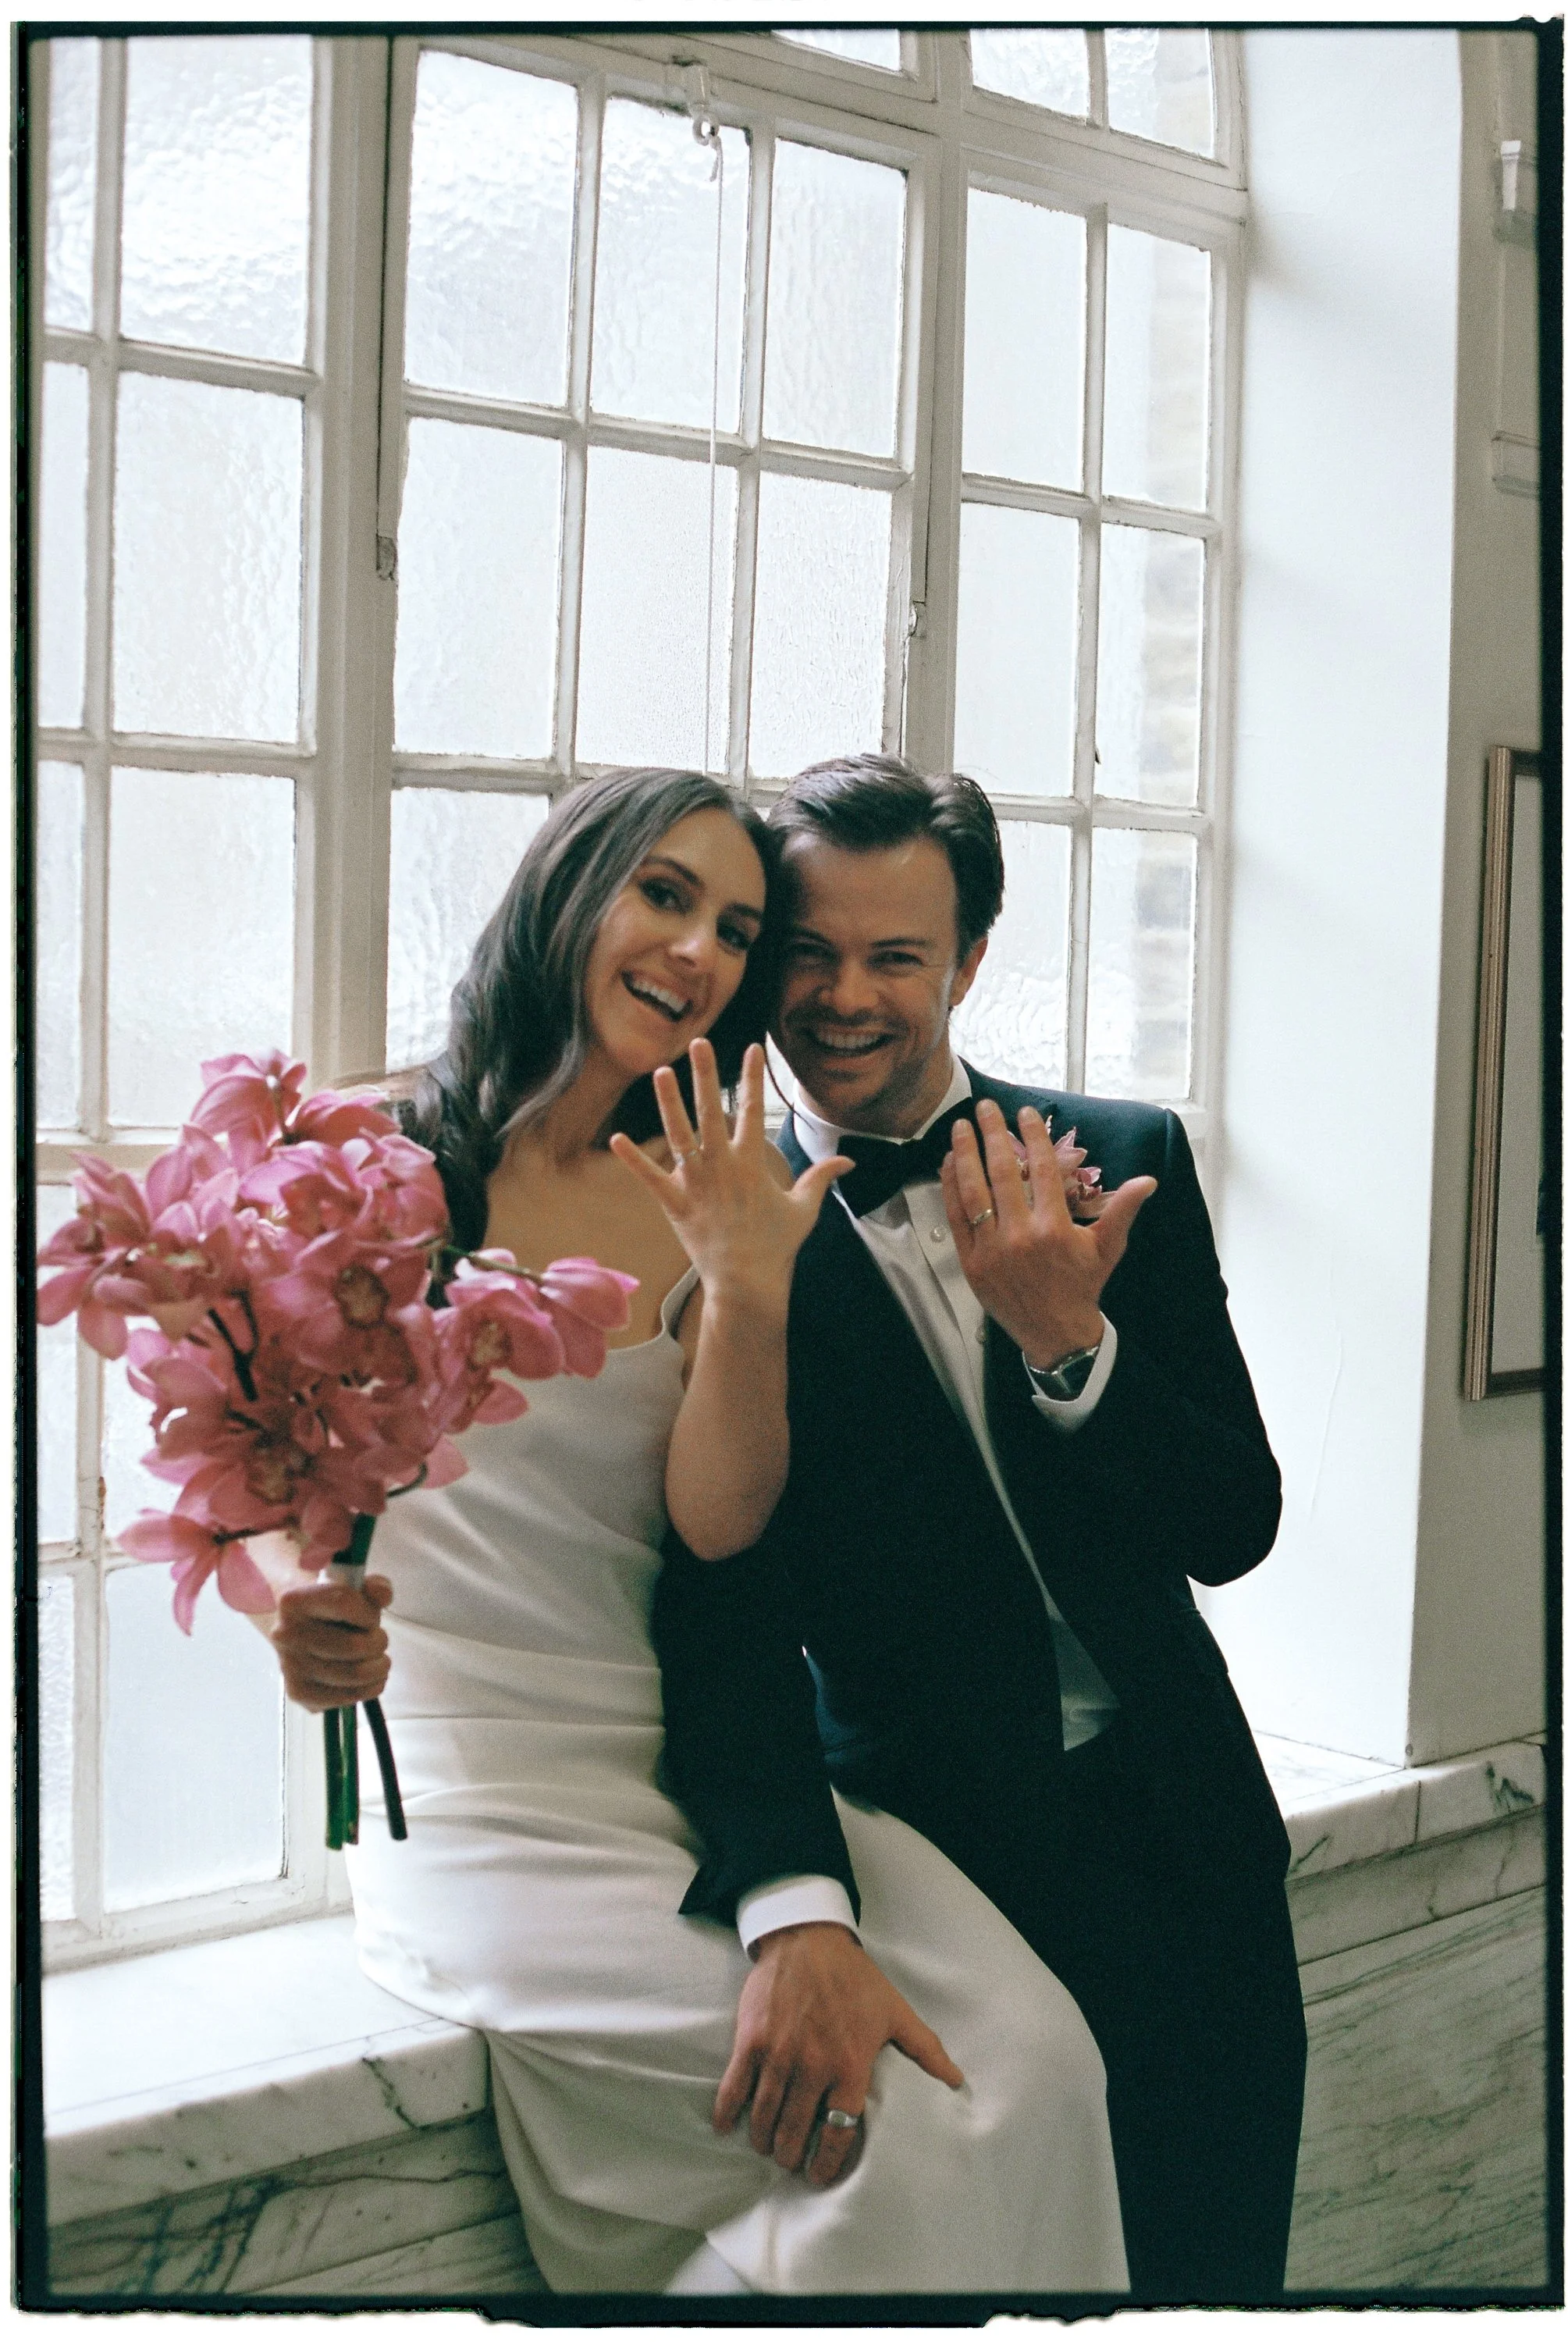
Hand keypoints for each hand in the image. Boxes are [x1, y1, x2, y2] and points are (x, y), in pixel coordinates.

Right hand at [271, 1573, 392, 1711]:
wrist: (301, 1627)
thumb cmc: (330, 1607)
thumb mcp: (351, 1586)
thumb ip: (372, 1586)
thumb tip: (383, 1595)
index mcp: (293, 1600)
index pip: (343, 1603)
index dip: (369, 1612)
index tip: (373, 1616)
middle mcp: (285, 1634)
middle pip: (353, 1646)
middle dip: (378, 1642)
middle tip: (379, 1640)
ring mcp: (290, 1666)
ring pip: (354, 1674)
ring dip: (378, 1667)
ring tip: (378, 1659)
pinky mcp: (298, 1692)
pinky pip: (346, 1697)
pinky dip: (369, 1688)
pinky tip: (371, 1678)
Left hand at [608, 1040, 850, 1321]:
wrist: (748, 1281)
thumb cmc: (777, 1245)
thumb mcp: (805, 1209)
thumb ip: (822, 1178)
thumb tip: (849, 1160)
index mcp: (752, 1162)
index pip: (752, 1109)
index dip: (753, 1076)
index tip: (752, 1048)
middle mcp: (722, 1166)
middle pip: (711, 1111)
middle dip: (706, 1074)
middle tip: (698, 1043)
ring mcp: (696, 1183)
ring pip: (679, 1135)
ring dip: (669, 1102)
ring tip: (660, 1072)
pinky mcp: (675, 1204)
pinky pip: (651, 1178)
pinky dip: (634, 1160)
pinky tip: (617, 1138)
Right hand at [714, 1923, 963, 2188]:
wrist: (808, 1938)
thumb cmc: (856, 1977)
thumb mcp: (896, 2012)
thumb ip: (925, 2050)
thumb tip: (956, 2081)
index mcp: (850, 2066)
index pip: (838, 2132)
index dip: (825, 2163)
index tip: (818, 2176)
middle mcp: (813, 2066)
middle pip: (794, 2132)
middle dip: (789, 2156)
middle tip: (789, 2162)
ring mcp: (778, 2054)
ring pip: (764, 2117)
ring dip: (762, 2140)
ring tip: (765, 2147)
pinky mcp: (751, 2040)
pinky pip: (734, 2088)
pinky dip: (728, 2112)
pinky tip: (727, 2126)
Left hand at [941, 1098, 1155, 1368]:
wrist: (1055, 1332)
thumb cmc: (1081, 1285)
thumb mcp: (1107, 1247)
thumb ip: (1122, 1209)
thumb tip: (1148, 1180)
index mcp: (1054, 1228)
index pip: (1041, 1168)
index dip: (1032, 1136)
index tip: (1026, 1113)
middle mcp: (1021, 1236)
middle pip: (1001, 1172)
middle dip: (993, 1134)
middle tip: (986, 1106)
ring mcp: (992, 1249)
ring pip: (973, 1192)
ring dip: (964, 1154)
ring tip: (960, 1126)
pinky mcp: (971, 1262)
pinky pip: (956, 1217)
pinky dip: (950, 1188)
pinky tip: (948, 1164)